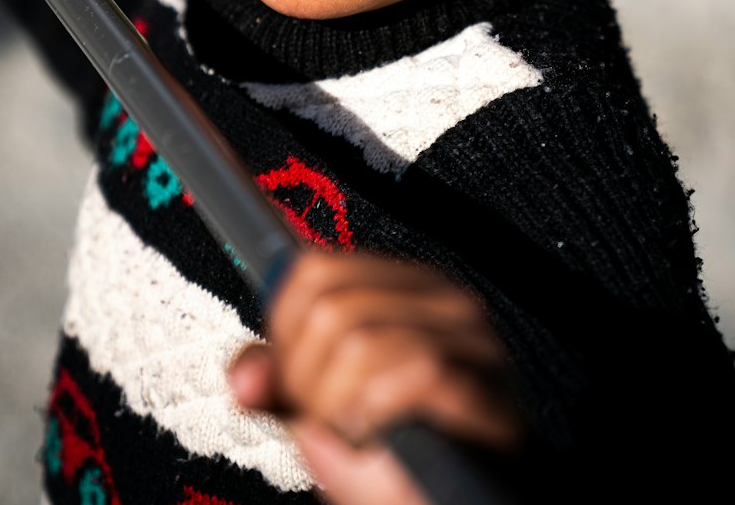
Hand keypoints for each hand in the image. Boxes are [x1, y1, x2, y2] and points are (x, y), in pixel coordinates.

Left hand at [229, 251, 523, 504]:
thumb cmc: (395, 463)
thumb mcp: (321, 410)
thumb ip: (279, 381)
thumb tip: (245, 378)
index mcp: (400, 285)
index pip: (312, 271)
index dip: (285, 334)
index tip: (297, 382)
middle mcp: (440, 297)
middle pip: (329, 309)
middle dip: (309, 382)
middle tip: (332, 418)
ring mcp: (471, 338)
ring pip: (361, 343)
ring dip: (341, 407)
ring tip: (359, 431)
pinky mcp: (488, 384)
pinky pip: (414, 376)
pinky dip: (383, 415)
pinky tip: (387, 435)